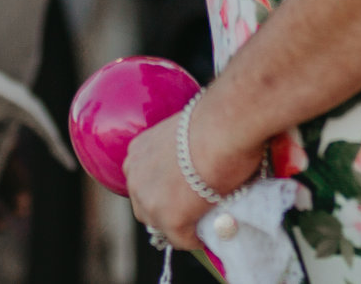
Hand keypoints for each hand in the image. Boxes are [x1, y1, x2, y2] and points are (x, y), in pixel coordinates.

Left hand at [123, 92, 257, 255]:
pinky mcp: (169, 219)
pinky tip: (210, 234)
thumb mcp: (184, 133)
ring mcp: (150, 200)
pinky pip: (183, 240)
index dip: (163, 192)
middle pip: (146, 209)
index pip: (143, 183)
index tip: (182, 195)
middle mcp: (135, 178)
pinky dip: (196, 240)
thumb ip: (179, 151)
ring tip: (204, 224)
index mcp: (137, 152)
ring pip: (162, 228)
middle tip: (193, 212)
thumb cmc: (217, 119)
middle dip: (167, 212)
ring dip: (182, 227)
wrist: (225, 125)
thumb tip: (196, 162)